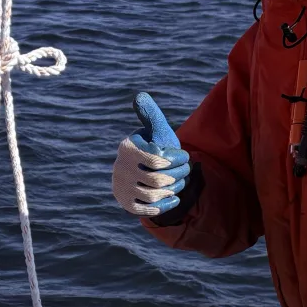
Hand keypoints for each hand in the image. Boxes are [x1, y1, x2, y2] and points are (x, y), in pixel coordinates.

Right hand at [112, 92, 191, 216]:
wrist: (146, 173)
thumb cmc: (155, 147)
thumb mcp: (156, 130)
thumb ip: (151, 114)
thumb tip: (139, 96)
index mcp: (128, 148)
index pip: (159, 160)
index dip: (178, 160)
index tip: (185, 157)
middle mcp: (120, 169)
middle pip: (160, 179)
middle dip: (179, 175)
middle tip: (185, 171)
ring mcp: (122, 188)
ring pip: (155, 195)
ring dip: (175, 189)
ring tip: (180, 182)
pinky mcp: (127, 204)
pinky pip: (149, 209)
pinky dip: (165, 204)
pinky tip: (173, 197)